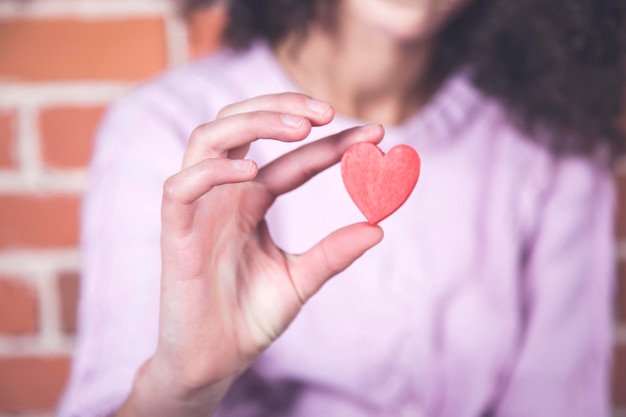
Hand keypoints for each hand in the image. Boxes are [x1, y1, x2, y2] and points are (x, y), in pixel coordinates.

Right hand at [120, 93, 384, 415]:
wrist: (213, 362)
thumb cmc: (249, 318)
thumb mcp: (300, 280)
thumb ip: (333, 253)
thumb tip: (378, 228)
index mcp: (253, 201)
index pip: (294, 159)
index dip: (332, 143)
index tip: (375, 134)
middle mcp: (225, 194)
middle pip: (243, 125)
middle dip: (284, 108)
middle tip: (330, 112)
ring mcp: (198, 208)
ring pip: (210, 138)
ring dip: (253, 122)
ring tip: (300, 128)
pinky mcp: (175, 233)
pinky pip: (181, 187)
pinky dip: (212, 171)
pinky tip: (250, 173)